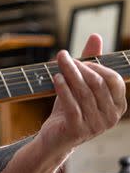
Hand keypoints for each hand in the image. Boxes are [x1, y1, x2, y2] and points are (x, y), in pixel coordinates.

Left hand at [39, 34, 126, 153]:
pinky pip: (72, 105)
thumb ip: (91, 61)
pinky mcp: (78, 130)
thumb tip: (96, 35)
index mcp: (118, 106)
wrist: (55, 137)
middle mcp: (111, 117)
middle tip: (63, 57)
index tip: (81, 59)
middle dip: (79, 66)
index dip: (97, 66)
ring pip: (83, 92)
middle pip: (96, 83)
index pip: (114, 80)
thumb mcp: (81, 84)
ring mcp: (96, 125)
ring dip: (69, 73)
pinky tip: (56, 78)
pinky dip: (63, 88)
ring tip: (58, 62)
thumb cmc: (71, 107)